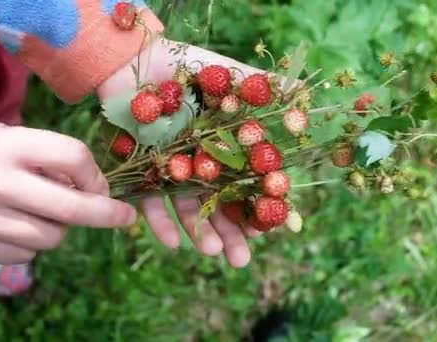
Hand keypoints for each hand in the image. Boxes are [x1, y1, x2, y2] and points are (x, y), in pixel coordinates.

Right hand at [0, 122, 137, 263]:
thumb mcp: (22, 141)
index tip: (106, 188)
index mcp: (11, 146)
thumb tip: (100, 195)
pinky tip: (17, 224)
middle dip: (106, 215)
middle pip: (71, 208)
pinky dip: (33, 244)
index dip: (97, 176)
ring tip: (41, 212)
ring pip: (52, 238)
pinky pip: (27, 255)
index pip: (74, 157)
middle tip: (125, 218)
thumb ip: (59, 162)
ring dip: (60, 228)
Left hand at [97, 38, 264, 267]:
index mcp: (224, 143)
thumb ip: (259, 85)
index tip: (267, 229)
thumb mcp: (225, 72)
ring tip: (210, 254)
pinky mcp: (144, 169)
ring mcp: (174, 167)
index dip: (256, 206)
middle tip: (241, 261)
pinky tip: (171, 242)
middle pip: (219, 202)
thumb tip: (302, 89)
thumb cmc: (183, 63)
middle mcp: (202, 160)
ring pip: (189, 206)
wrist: (134, 57)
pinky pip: (151, 199)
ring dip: (200, 232)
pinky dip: (160, 221)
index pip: (246, 181)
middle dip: (231, 233)